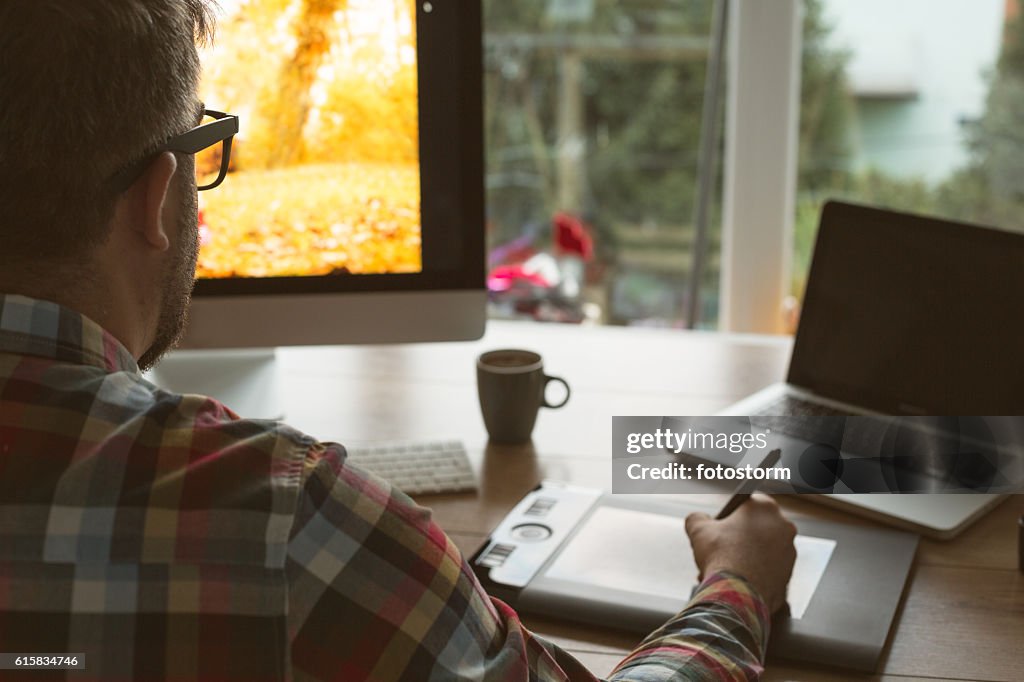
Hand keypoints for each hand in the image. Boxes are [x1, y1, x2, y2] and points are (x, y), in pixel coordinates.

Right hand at [685, 495, 796, 613]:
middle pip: (755, 527)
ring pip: (762, 550)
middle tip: (720, 548)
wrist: (737, 594)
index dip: (730, 512)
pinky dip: (753, 573)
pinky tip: (735, 581)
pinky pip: (766, 570)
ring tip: (724, 568)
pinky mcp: (788, 575)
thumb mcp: (698, 529)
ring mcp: (789, 552)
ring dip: (745, 556)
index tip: (721, 522)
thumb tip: (698, 519)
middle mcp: (784, 527)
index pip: (747, 501)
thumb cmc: (721, 557)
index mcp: (765, 508)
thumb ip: (698, 517)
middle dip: (737, 537)